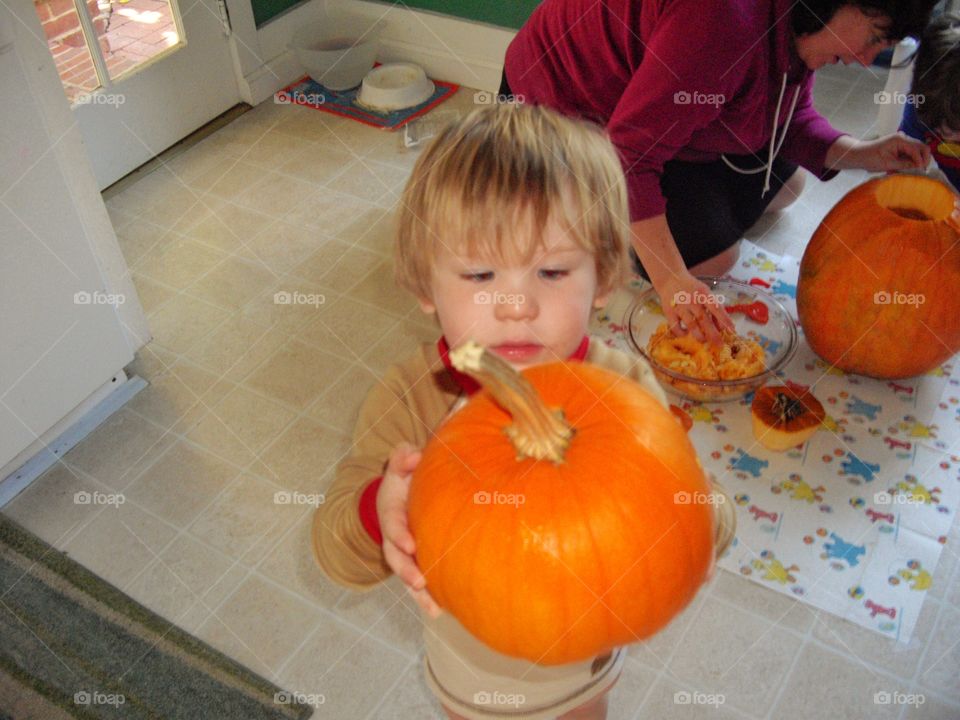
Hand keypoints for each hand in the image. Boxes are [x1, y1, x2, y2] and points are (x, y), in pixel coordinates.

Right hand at [377, 443, 440, 617]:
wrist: (403, 494)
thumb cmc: (407, 477)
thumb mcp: (401, 463)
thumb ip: (403, 456)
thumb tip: (414, 454)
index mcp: (392, 511)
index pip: (392, 523)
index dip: (399, 534)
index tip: (410, 544)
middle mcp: (395, 536)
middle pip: (395, 556)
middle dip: (406, 570)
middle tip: (419, 581)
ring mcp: (403, 552)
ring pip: (406, 574)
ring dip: (416, 592)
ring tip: (431, 606)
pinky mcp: (416, 562)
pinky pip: (419, 584)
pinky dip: (426, 599)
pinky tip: (439, 612)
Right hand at [655, 272, 733, 343]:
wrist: (670, 279)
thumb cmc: (692, 288)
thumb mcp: (705, 292)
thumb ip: (714, 306)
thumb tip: (722, 326)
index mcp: (703, 294)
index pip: (716, 308)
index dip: (724, 320)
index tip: (731, 330)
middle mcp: (692, 300)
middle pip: (704, 319)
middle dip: (713, 334)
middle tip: (719, 345)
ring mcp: (680, 306)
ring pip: (691, 324)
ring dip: (699, 335)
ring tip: (704, 341)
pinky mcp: (669, 311)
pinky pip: (676, 326)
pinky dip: (681, 332)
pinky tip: (686, 334)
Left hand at [828, 133, 929, 172]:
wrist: (860, 155)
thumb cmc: (870, 158)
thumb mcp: (888, 164)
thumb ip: (904, 165)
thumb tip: (918, 168)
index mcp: (899, 140)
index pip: (917, 149)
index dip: (920, 161)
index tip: (921, 171)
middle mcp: (903, 138)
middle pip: (921, 148)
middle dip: (923, 160)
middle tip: (921, 171)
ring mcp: (902, 142)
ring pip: (917, 151)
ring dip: (916, 161)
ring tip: (910, 171)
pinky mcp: (901, 147)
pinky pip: (910, 154)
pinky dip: (910, 161)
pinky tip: (904, 169)